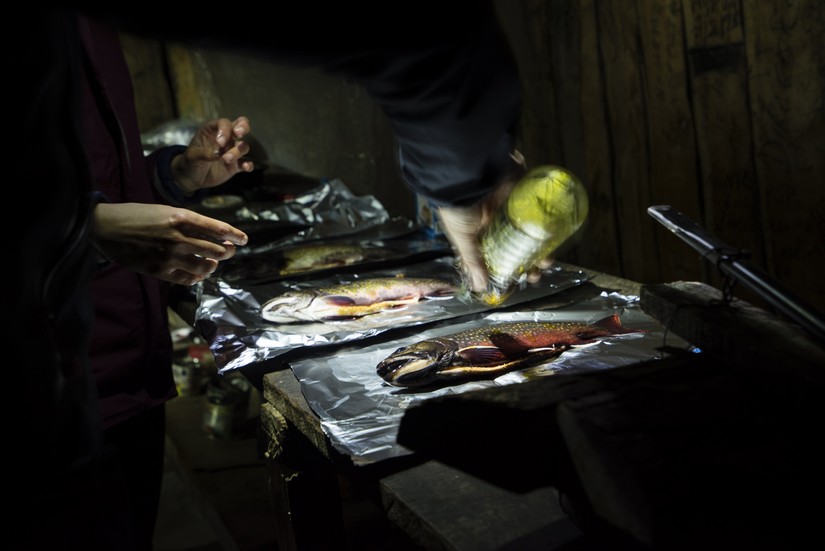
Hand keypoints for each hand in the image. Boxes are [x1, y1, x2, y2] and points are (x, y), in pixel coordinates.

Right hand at [93, 202, 248, 285]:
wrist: (105, 226)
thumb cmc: (137, 215)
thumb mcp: (166, 210)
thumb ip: (189, 222)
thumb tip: (215, 235)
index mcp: (181, 217)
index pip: (218, 229)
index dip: (235, 236)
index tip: (244, 240)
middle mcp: (178, 237)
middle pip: (217, 250)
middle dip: (227, 252)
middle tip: (228, 251)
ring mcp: (169, 255)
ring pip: (205, 267)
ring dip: (212, 266)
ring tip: (211, 263)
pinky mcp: (158, 270)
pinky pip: (187, 279)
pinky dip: (196, 277)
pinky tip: (197, 273)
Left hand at [171, 116, 253, 195]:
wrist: (192, 177)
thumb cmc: (190, 161)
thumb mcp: (192, 156)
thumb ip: (205, 153)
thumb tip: (218, 153)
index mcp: (212, 131)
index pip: (224, 123)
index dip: (225, 130)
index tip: (220, 142)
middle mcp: (225, 138)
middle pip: (240, 126)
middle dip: (243, 127)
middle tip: (239, 134)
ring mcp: (231, 151)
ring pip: (243, 146)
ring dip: (238, 151)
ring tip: (226, 159)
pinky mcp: (236, 165)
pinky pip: (246, 163)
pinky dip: (248, 164)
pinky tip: (245, 167)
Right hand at [438, 151, 551, 294]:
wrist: (466, 172)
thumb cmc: (458, 206)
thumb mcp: (461, 236)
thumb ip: (472, 260)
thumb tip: (480, 287)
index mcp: (482, 231)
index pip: (502, 253)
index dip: (512, 266)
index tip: (522, 278)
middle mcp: (499, 218)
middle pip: (521, 242)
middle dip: (531, 258)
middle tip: (539, 270)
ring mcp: (514, 203)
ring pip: (533, 227)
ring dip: (543, 243)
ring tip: (548, 258)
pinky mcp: (525, 187)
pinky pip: (541, 202)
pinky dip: (548, 215)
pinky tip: (555, 231)